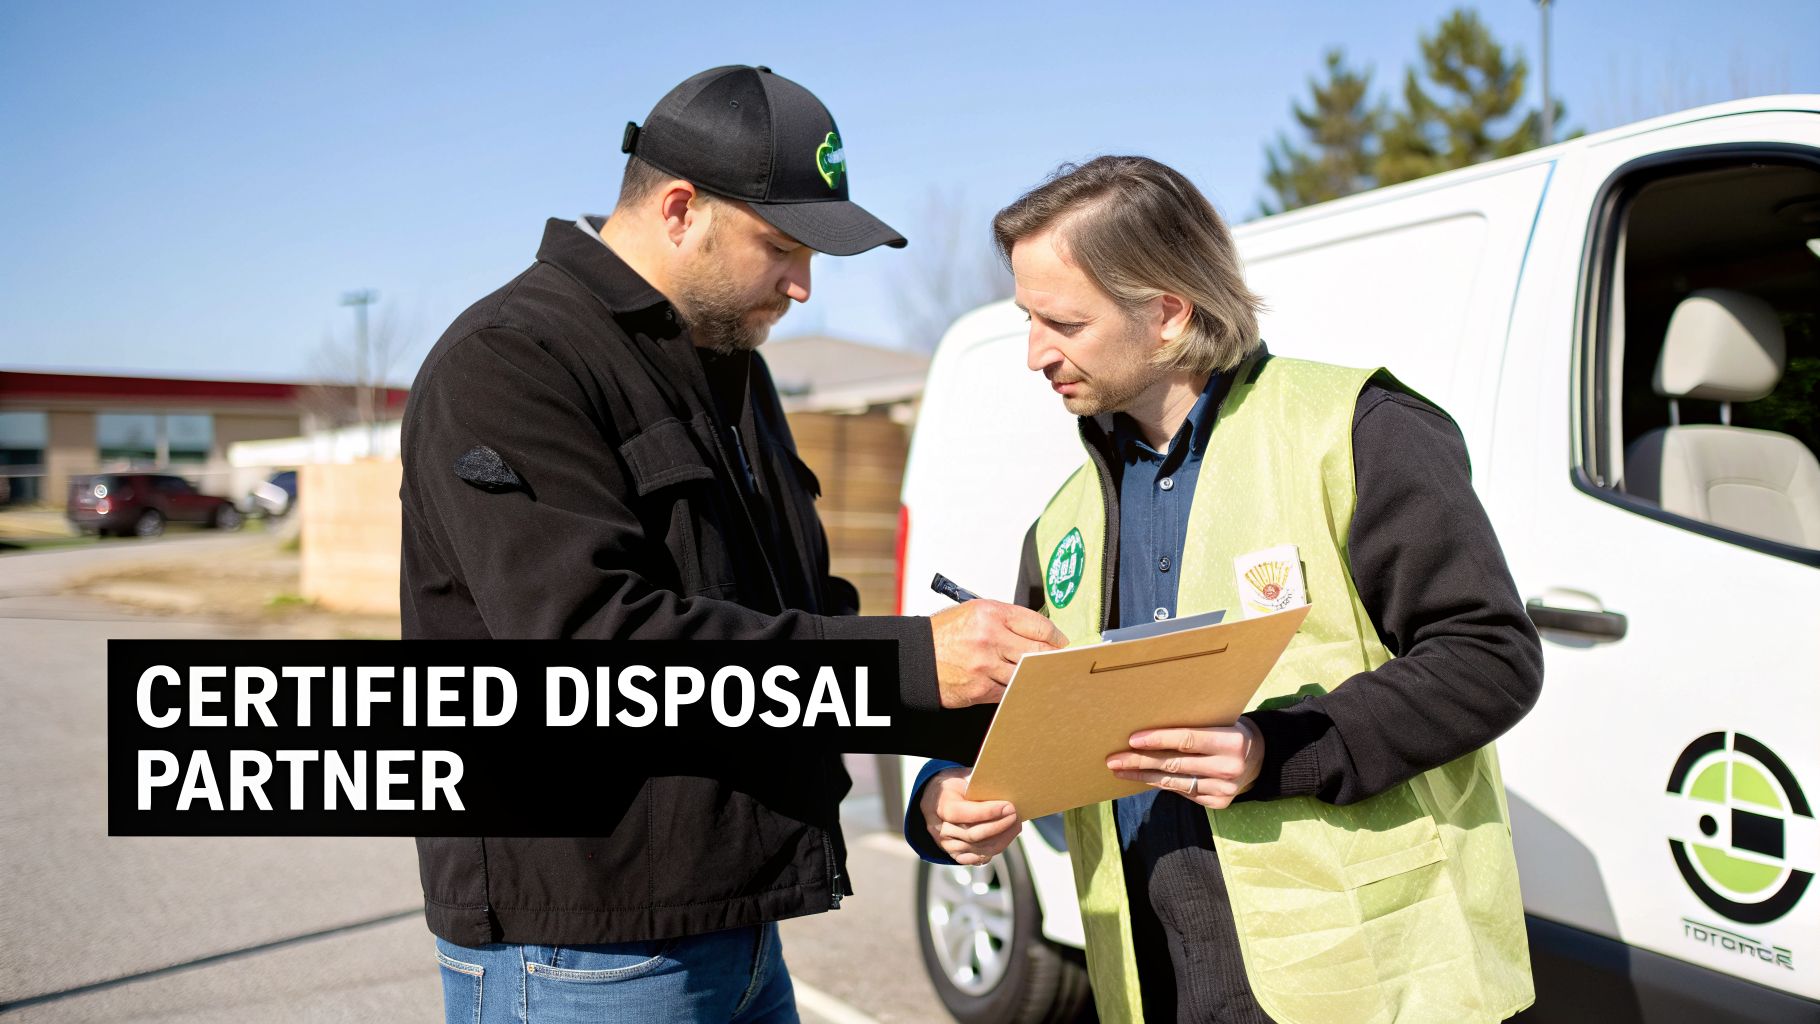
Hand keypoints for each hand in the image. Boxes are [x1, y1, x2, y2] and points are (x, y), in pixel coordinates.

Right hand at [920, 767, 1020, 864]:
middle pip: (973, 834)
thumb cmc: (953, 788)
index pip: (962, 813)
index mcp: (940, 805)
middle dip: (999, 825)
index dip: (987, 812)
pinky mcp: (956, 855)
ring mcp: (947, 845)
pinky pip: (979, 858)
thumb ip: (978, 783)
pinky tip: (1006, 836)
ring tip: (1016, 824)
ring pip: (979, 848)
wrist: (936, 801)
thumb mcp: (961, 777)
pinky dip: (995, 849)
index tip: (1008, 806)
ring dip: (1002, 838)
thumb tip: (1004, 786)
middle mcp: (940, 829)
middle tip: (1015, 814)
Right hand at [930, 600, 1066, 707]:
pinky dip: (1016, 689)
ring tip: (1042, 675)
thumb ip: (1007, 621)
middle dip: (1053, 658)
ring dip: (1036, 676)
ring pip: (1026, 674)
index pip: (1038, 625)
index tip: (1061, 643)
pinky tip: (1018, 685)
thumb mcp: (974, 613)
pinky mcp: (981, 688)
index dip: (1056, 637)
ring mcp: (986, 665)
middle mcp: (989, 637)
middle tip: (1059, 661)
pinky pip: (1010, 690)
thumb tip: (1038, 634)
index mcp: (990, 614)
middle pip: (1038, 651)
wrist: (916, 658)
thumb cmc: (944, 635)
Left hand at [1105, 717, 1263, 809]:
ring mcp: (1224, 789)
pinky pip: (1182, 792)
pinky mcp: (1218, 803)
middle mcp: (1229, 767)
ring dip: (1143, 776)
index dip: (1158, 739)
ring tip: (1120, 770)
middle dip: (1140, 761)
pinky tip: (1143, 778)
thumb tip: (1150, 725)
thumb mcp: (1221, 721)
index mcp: (1231, 741)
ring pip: (1174, 782)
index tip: (1132, 739)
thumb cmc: (1229, 731)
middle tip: (1114, 759)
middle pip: (1175, 764)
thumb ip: (1195, 724)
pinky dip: (1161, 784)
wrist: (1260, 758)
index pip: (1188, 740)